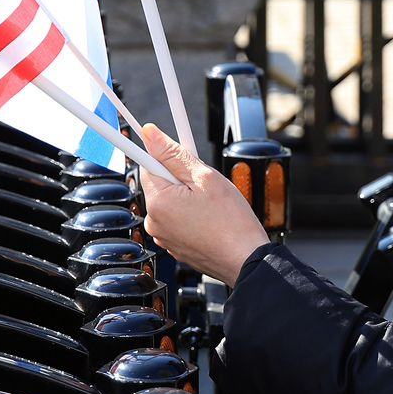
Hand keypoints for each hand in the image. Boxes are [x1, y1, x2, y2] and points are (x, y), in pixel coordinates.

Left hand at [140, 123, 269, 286]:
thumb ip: (173, 153)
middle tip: (203, 182)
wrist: (246, 259)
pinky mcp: (175, 246)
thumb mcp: (204, 176)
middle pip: (160, 183)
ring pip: (169, 201)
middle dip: (179, 177)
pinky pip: (176, 219)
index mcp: (159, 202)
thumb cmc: (231, 223)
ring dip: (185, 196)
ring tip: (209, 204)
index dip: (163, 153)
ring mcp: (164, 236)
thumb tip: (150, 134)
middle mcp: (155, 222)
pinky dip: (189, 214)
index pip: (147, 164)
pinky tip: (208, 218)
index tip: (165, 146)